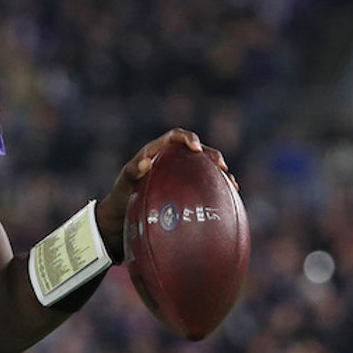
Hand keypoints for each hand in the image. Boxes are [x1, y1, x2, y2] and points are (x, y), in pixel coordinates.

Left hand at [95, 128, 232, 260]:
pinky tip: (231, 197)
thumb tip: (145, 162)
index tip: (196, 148)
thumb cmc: (121, 196)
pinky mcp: (188, 188)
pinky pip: (206, 184)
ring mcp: (181, 173)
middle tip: (220, 166)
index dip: (188, 138)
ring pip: (205, 167)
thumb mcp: (123, 184)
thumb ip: (131, 171)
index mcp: (157, 151)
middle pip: (197, 150)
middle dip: (212, 154)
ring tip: (232, 183)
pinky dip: (219, 187)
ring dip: (220, 172)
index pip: (175, 136)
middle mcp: (172, 159)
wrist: (123, 215)